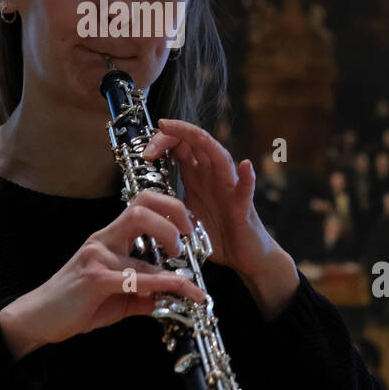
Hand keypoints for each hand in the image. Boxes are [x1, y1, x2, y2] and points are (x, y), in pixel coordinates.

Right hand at [0, 191, 205, 359]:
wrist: (39, 318)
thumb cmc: (77, 303)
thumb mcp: (118, 297)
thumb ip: (145, 295)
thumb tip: (175, 300)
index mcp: (110, 238)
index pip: (142, 204)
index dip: (170, 208)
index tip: (190, 228)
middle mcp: (103, 239)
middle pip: (141, 207)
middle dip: (173, 217)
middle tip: (188, 241)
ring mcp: (97, 257)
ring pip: (139, 240)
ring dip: (171, 257)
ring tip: (188, 281)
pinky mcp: (94, 279)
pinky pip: (133, 277)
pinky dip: (160, 284)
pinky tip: (176, 292)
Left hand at [140, 118, 280, 279]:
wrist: (241, 256)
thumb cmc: (216, 234)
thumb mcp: (183, 213)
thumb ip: (168, 198)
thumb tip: (141, 195)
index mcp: (198, 176)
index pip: (181, 145)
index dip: (163, 141)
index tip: (147, 152)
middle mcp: (214, 176)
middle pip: (198, 142)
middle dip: (177, 133)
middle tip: (159, 133)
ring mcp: (229, 189)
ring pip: (220, 157)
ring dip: (205, 143)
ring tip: (191, 134)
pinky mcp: (242, 208)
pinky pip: (246, 190)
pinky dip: (247, 178)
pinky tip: (245, 166)